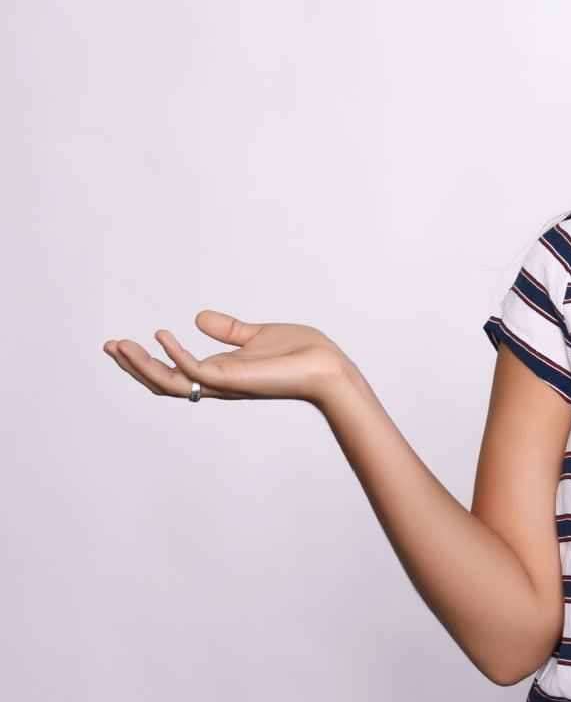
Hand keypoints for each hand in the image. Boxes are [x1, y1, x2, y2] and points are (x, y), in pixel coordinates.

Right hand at [103, 310, 355, 407]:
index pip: (174, 372)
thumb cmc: (302, 354)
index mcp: (221, 372)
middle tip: (108, 346)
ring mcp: (225, 383)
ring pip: (171, 382)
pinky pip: (196, 371)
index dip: (147, 360)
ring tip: (119, 346)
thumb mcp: (257, 335)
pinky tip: (163, 335)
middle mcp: (218, 382)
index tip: (122, 343)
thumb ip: (228, 330)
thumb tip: (198, 318)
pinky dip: (176, 354)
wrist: (330, 367)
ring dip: (142, 365)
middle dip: (133, 366)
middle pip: (163, 381)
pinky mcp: (235, 380)